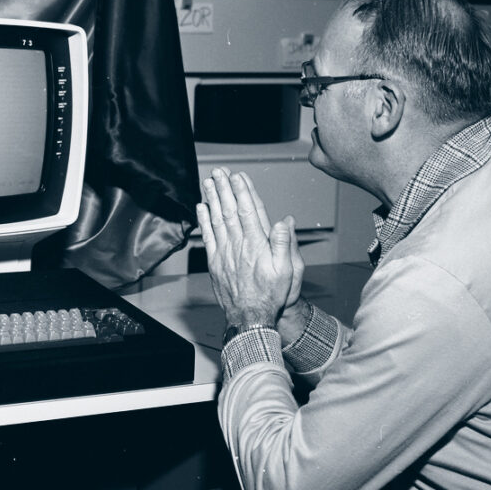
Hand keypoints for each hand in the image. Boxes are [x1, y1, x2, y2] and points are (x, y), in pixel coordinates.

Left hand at [196, 168, 296, 327]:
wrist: (251, 318)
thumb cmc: (272, 295)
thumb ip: (285, 243)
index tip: (238, 176)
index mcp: (257, 244)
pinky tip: (201, 208)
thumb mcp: (289, 270)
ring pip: (216, 220)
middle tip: (219, 171)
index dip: (243, 191)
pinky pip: (207, 236)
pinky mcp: (215, 262)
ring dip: (212, 199)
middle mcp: (238, 245)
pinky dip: (203, 220)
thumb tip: (285, 221)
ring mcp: (224, 253)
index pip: (249, 210)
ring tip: (208, 182)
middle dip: (224, 188)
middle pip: (229, 210)